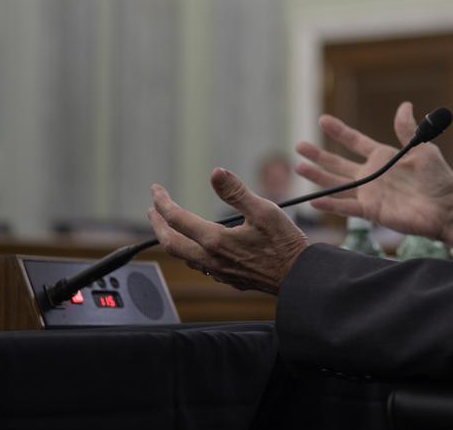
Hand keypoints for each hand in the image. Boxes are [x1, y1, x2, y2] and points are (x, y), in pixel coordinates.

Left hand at [148, 168, 307, 294]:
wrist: (300, 277)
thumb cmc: (285, 243)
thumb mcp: (264, 210)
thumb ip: (236, 192)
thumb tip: (215, 172)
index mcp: (215, 240)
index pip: (177, 219)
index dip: (162, 202)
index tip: (156, 190)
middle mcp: (212, 259)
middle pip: (171, 243)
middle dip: (158, 225)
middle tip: (153, 210)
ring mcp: (219, 272)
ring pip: (184, 257)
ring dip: (172, 239)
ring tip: (171, 226)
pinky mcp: (229, 279)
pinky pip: (200, 266)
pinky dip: (190, 251)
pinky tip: (199, 246)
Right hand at [295, 101, 452, 248]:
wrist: (446, 208)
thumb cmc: (438, 179)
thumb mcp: (422, 149)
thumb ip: (407, 130)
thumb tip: (403, 104)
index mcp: (383, 158)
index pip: (355, 141)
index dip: (339, 131)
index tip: (323, 119)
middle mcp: (372, 175)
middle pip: (338, 163)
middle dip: (319, 154)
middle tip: (299, 145)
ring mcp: (370, 194)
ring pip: (337, 184)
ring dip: (318, 176)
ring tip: (299, 166)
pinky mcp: (372, 211)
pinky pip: (347, 207)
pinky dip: (330, 204)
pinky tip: (313, 200)